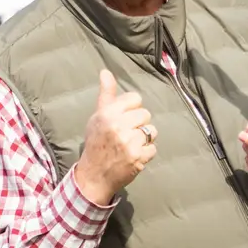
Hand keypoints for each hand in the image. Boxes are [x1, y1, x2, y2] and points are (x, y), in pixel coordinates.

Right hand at [72, 70, 155, 204]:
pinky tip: (133, 156)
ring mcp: (129, 143)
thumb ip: (106, 94)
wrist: (94, 175)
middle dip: (138, 124)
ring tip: (130, 145)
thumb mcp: (97, 117)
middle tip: (125, 134)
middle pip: (145, 114)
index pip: (135, 99)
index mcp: (107, 113)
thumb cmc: (96, 143)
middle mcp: (118, 126)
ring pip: (152, 131)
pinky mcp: (139, 157)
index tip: (123, 119)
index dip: (131, 108)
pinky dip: (146, 153)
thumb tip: (106, 72)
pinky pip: (153, 148)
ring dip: (144, 138)